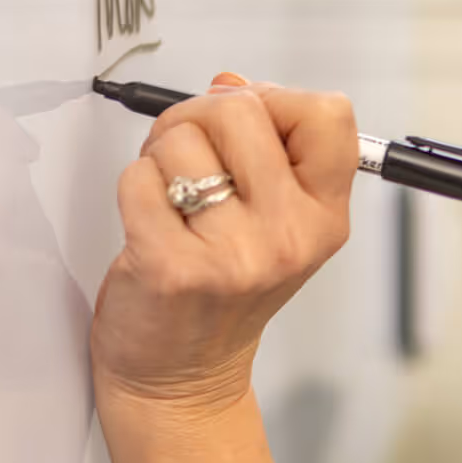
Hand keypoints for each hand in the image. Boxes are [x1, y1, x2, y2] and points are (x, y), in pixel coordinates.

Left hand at [90, 75, 356, 425]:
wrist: (180, 377)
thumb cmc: (220, 293)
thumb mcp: (271, 220)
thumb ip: (263, 147)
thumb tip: (229, 86)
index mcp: (323, 217)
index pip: (328, 114)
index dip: (278, 101)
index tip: (252, 130)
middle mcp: (289, 237)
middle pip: (241, 110)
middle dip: (200, 120)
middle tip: (193, 161)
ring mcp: (233, 254)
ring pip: (182, 138)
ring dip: (162, 157)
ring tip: (172, 201)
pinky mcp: (172, 267)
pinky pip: (139, 177)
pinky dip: (133, 190)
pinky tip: (150, 226)